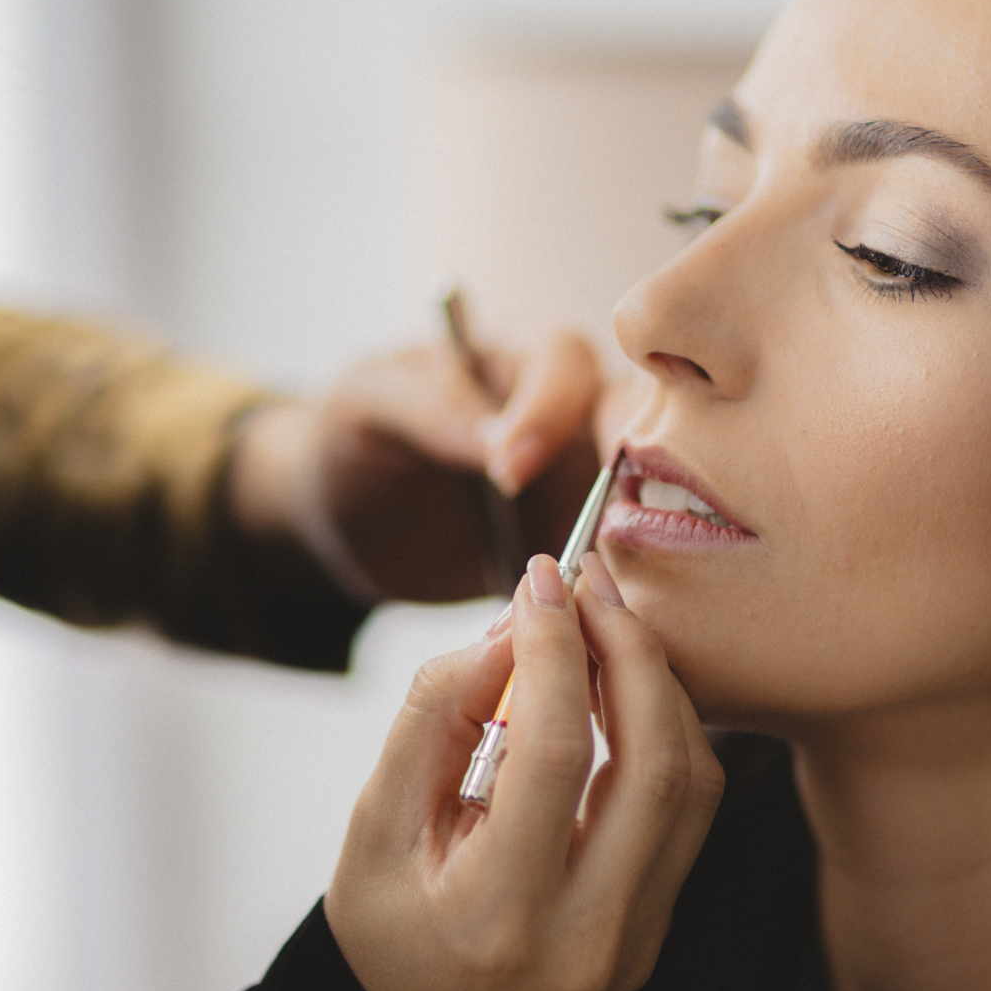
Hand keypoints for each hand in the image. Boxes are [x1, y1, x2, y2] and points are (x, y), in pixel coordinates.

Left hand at [229, 331, 607, 600]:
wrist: (343, 522)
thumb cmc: (351, 438)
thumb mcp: (367, 403)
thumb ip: (429, 406)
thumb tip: (499, 441)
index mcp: (521, 358)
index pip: (565, 363)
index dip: (548, 410)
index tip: (506, 471)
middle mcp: (572, 417)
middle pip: (636, 425)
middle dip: (641, 467)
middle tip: (608, 525)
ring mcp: (584, 489)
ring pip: (647, 502)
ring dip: (640, 544)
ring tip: (603, 590)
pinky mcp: (578, 555)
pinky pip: (615, 571)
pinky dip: (614, 600)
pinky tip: (590, 632)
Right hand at [325, 553, 724, 990]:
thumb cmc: (391, 923)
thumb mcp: (373, 824)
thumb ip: (435, 718)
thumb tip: (509, 629)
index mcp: (500, 916)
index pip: (555, 753)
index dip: (554, 649)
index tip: (540, 580)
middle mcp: (588, 936)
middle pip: (655, 762)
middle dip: (629, 648)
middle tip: (591, 580)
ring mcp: (638, 938)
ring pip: (694, 780)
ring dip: (658, 682)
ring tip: (606, 622)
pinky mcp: (661, 924)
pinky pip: (691, 805)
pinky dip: (667, 727)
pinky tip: (624, 684)